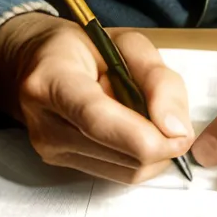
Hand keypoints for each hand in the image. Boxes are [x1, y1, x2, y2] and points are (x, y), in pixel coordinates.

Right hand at [0, 12, 194, 184]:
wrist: (37, 60)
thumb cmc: (84, 46)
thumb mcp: (127, 42)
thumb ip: (157, 79)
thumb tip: (176, 130)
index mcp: (52, 78)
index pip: (96, 119)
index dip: (142, 135)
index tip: (180, 135)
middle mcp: (45, 121)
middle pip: (117, 152)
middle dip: (160, 140)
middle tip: (171, 115)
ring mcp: (49, 149)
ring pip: (125, 171)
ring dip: (152, 150)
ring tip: (143, 114)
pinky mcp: (60, 165)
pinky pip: (118, 174)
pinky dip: (138, 156)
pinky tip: (132, 129)